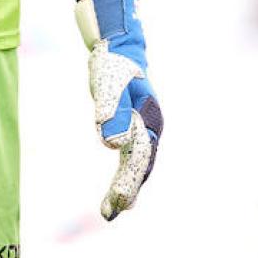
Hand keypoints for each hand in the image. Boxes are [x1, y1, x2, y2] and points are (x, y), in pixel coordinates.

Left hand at [75, 0, 162, 219]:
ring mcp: (144, 125)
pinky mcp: (133, 125)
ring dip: (126, 187)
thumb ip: (109, 110)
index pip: (138, 155)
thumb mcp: (106, 81)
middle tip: (110, 214)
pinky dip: (125, 175)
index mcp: (149, 116)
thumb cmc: (111, 62)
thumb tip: (112, 144)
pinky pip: (132, 156)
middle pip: (142, 164)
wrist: (118, 44)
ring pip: (138, 163)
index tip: (115, 202)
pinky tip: (116, 190)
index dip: (127, 180)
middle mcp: (151, 124)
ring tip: (110, 211)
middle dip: (127, 189)